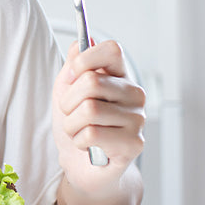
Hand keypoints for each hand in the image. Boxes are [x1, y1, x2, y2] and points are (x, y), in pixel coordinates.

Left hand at [52, 39, 145, 199]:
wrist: (80, 164)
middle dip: (68, 102)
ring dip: (71, 125)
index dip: (86, 59)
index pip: (112, 49)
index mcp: (119, 75)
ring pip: (89, 110)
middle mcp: (134, 94)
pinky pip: (93, 134)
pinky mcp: (135, 143)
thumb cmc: (75, 123)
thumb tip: (83, 40)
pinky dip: (79, 141)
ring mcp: (138, 118)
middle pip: (91, 82)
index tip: (73, 74)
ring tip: (78, 130)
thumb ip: (75, 64)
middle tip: (71, 113)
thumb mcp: (66, 89)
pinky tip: (87, 145)